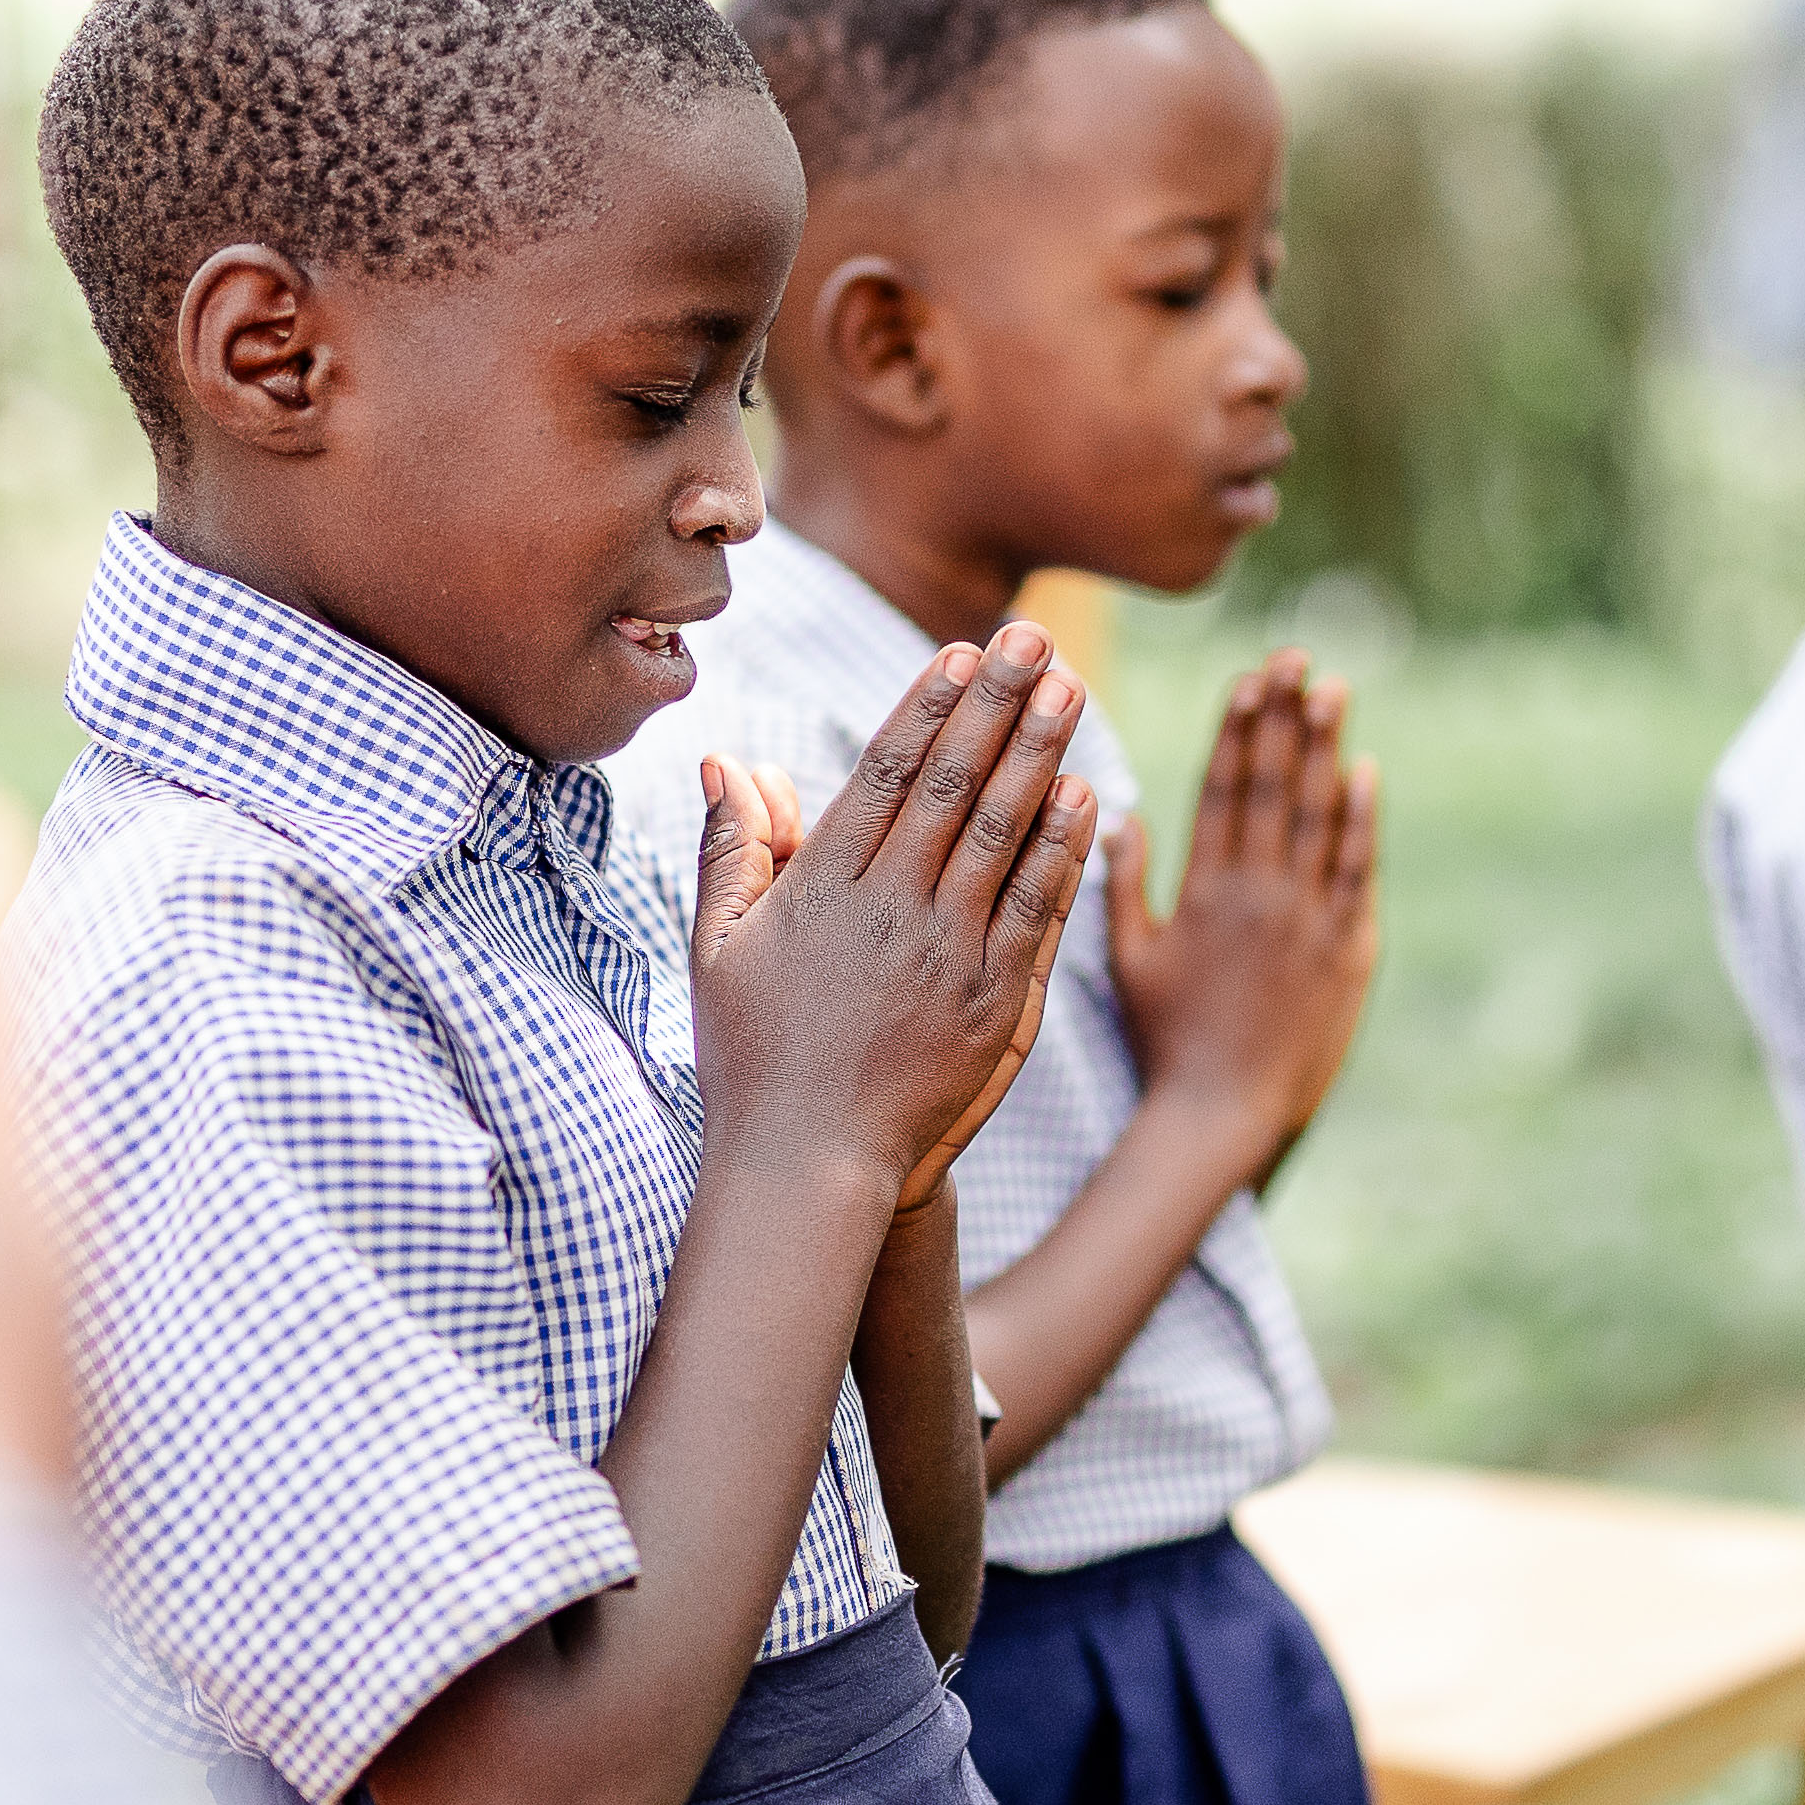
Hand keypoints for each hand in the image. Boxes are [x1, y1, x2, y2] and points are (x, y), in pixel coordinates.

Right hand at [690, 625, 1095, 1217]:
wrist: (808, 1164)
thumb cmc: (753, 1056)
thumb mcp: (719, 947)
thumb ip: (731, 849)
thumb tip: (729, 761)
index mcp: (822, 888)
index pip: (885, 774)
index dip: (928, 707)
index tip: (963, 652)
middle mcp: (888, 909)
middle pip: (952, 785)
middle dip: (996, 705)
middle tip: (1035, 640)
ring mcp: (945, 954)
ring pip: (1000, 834)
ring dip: (1038, 755)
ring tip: (1070, 689)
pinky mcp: (991, 1001)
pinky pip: (1035, 910)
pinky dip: (1062, 851)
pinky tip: (1085, 795)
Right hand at [1109, 648, 1382, 1168]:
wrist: (1223, 1112)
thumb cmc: (1166, 1038)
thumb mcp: (1129, 960)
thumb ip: (1123, 885)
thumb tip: (1120, 815)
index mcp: (1204, 892)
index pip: (1223, 790)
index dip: (1238, 729)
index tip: (1248, 678)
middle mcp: (1259, 895)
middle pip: (1274, 787)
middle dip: (1284, 717)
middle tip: (1296, 657)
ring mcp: (1308, 920)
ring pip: (1318, 817)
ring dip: (1325, 748)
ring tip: (1331, 689)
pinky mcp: (1348, 950)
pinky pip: (1358, 872)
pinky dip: (1360, 820)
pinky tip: (1363, 772)